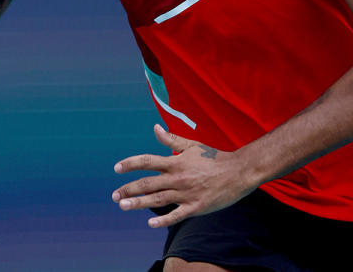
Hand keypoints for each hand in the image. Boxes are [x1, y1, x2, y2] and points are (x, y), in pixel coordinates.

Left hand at [111, 125, 257, 227]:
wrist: (238, 172)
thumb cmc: (214, 157)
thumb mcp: (192, 145)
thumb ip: (172, 139)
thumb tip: (155, 128)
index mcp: (175, 162)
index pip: (147, 162)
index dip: (130, 164)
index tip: (116, 168)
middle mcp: (178, 177)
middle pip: (148, 184)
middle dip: (129, 189)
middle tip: (115, 195)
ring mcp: (186, 193)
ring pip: (157, 199)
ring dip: (139, 203)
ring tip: (123, 206)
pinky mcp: (196, 207)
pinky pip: (176, 215)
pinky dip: (163, 220)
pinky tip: (150, 224)